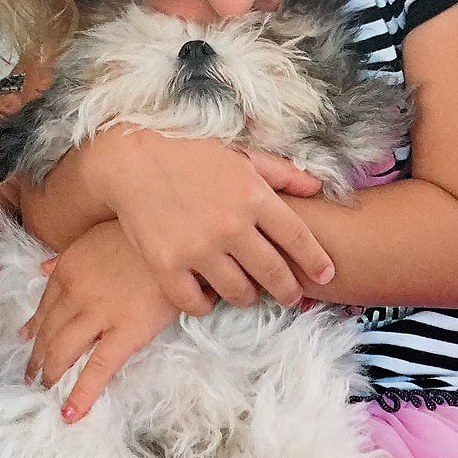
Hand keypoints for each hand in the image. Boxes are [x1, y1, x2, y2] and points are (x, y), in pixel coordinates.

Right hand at [21, 127, 335, 313]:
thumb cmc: (189, 152)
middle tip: (290, 296)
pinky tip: (207, 295)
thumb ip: (281, 173)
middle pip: (274, 273)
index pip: (297, 238)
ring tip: (246, 291)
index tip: (326, 274)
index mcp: (253, 195)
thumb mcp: (240, 155)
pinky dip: (205, 304)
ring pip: (239, 293)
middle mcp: (231, 225)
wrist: (130, 158)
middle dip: (288, 291)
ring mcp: (199, 248)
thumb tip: (317, 186)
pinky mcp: (167, 265)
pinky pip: (196, 303)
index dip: (316, 261)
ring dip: (247, 296)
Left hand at [23, 221, 180, 419]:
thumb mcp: (98, 235)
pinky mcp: (126, 333)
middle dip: (37, 356)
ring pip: (63, 351)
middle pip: (48, 331)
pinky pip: (97, 369)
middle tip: (31, 374)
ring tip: (45, 388)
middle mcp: (75, 292)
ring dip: (50, 373)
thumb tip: (41, 269)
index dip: (34, 326)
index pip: (44, 304)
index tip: (28, 340)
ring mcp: (98, 314)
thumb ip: (68, 254)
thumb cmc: (144, 233)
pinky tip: (69, 413)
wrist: (181, 236)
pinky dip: (81, 394)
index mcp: (69, 266)